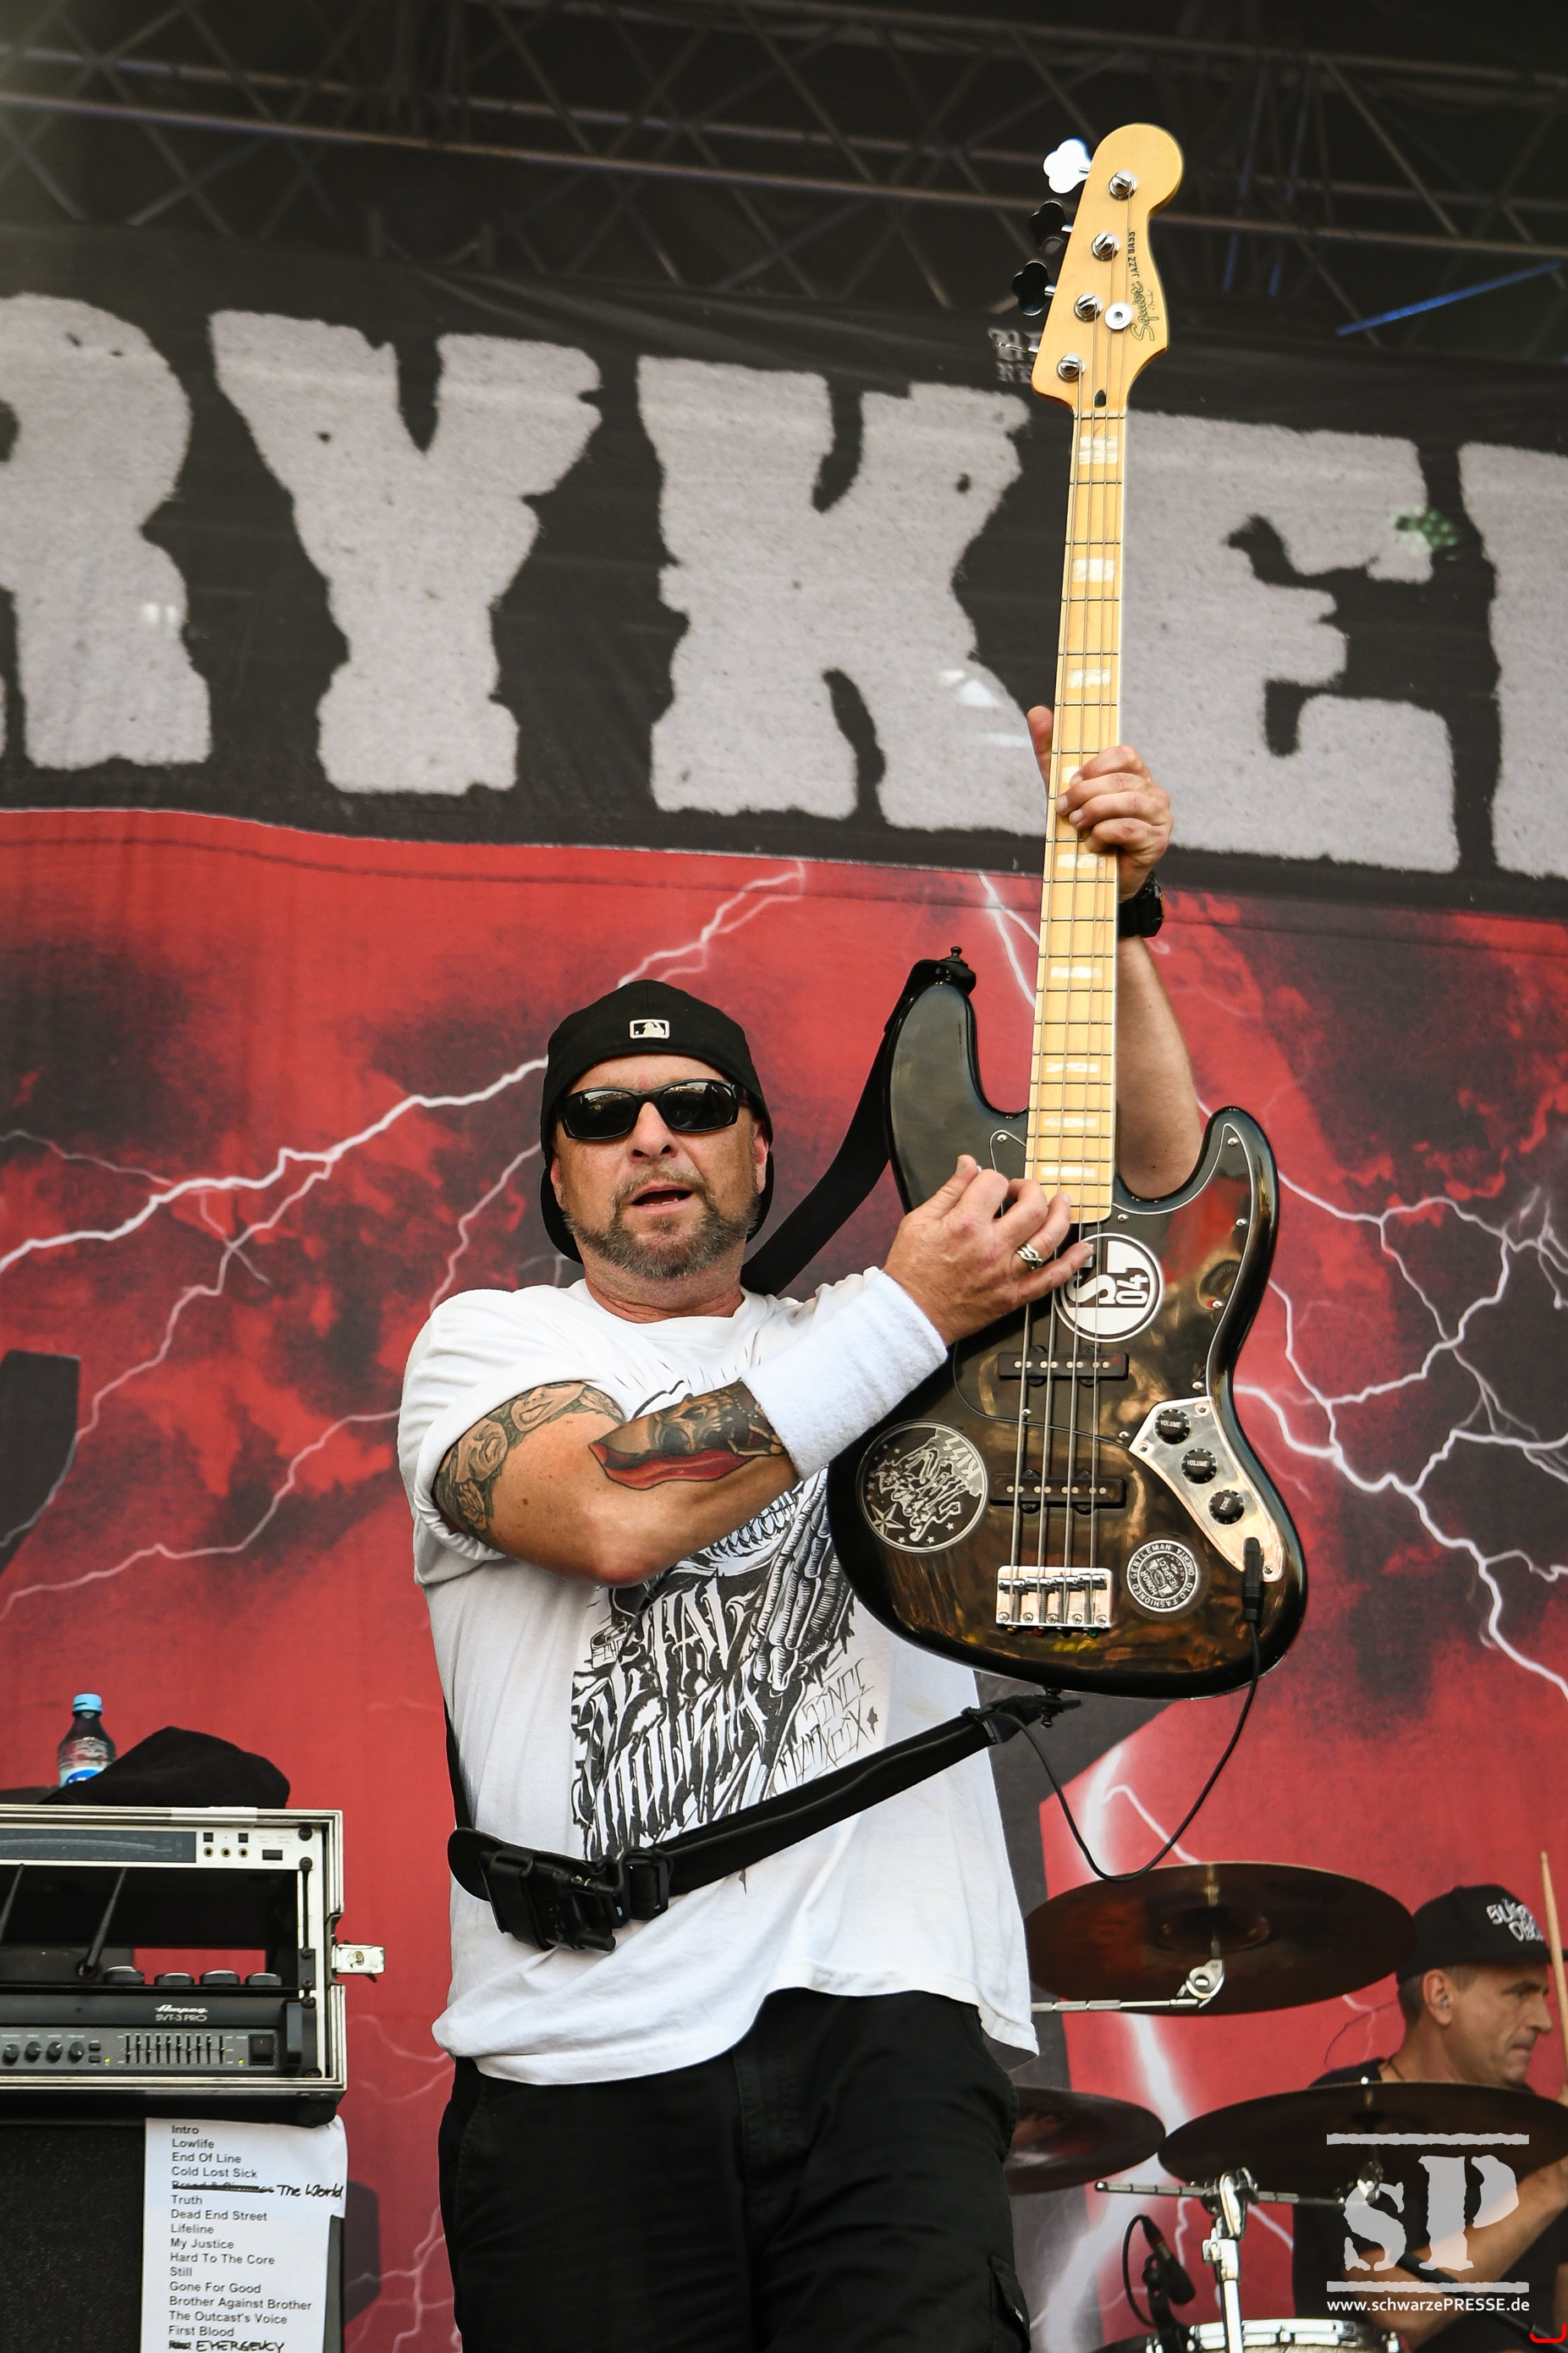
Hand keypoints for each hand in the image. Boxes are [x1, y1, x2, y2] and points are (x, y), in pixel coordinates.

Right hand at [883, 1157, 1089, 1344]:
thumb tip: (967, 1164)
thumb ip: (949, 1190)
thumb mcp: (918, 1221)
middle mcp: (991, 1247)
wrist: (910, 1316)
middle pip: (1032, 1206)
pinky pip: (1051, 1279)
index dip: (993, 1177)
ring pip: (1049, 1238)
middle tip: (1023, 1191)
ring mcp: (1006, 1273)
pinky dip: (1072, 1263)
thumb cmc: (911, 1271)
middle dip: (1032, 1189)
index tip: (989, 1185)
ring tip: (1062, 1203)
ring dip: (1062, 1215)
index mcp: (965, 1224)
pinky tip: (1083, 1249)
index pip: (994, 1183)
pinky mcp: (1013, 1296)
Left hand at [1027, 705, 1173, 900]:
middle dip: (1085, 793)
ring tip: (1076, 825)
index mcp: (1135, 775)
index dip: (1095, 765)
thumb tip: (1037, 711)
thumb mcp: (1062, 789)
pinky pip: (1131, 828)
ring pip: (1129, 801)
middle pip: (1122, 780)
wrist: (1094, 876)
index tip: (1071, 781)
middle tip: (1063, 809)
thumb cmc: (1083, 829)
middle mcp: (1153, 792)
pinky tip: (1092, 844)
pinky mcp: (1157, 841)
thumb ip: (1050, 752)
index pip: (1124, 754)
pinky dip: (1104, 834)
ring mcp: (1160, 816)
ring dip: (1094, 812)